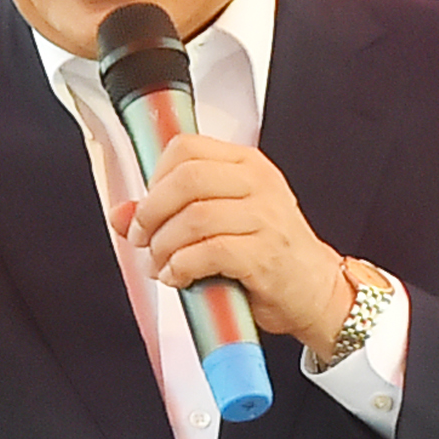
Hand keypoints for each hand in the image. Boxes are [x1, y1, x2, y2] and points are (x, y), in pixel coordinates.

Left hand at [114, 136, 358, 359]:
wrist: (317, 291)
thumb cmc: (270, 253)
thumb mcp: (224, 220)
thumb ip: (171, 212)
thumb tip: (121, 214)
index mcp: (247, 165)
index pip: (187, 148)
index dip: (155, 177)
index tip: (147, 206)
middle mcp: (259, 184)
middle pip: (187, 178)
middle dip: (152, 212)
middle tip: (143, 237)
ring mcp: (266, 218)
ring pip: (194, 218)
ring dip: (164, 246)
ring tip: (161, 263)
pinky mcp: (265, 255)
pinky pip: (210, 252)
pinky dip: (182, 267)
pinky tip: (179, 276)